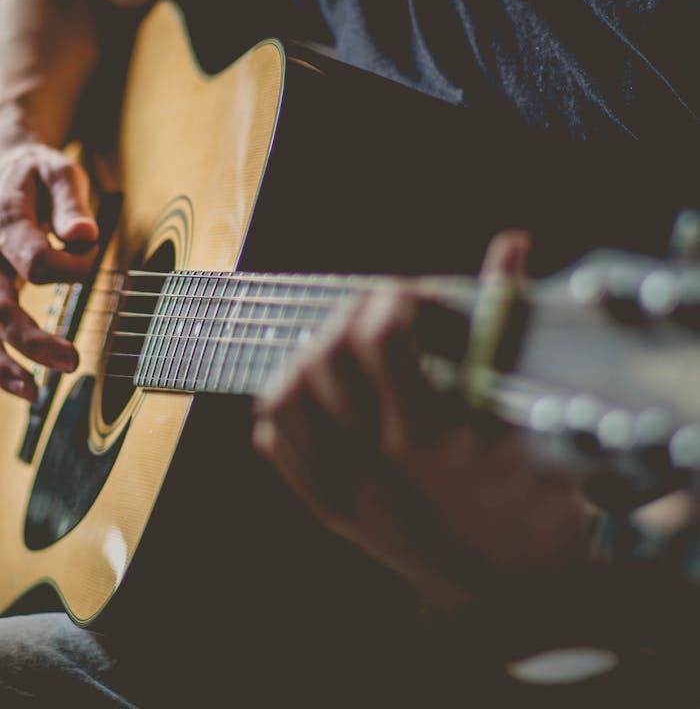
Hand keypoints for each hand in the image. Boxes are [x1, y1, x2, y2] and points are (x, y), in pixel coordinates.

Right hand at [0, 141, 97, 399]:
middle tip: (70, 362)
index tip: (88, 251)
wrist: (1, 167)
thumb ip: (70, 204)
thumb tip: (83, 235)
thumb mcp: (59, 172)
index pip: (38, 262)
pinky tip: (16, 382)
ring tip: (32, 393)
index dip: (73, 267)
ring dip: (2, 366)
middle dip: (31, 340)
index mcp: (3, 221)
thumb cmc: (36, 174)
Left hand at [253, 233, 591, 611]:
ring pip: (285, 400)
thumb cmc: (537, 504)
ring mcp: (345, 492)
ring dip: (312, 358)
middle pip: (323, 357)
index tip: (419, 301)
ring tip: (352, 350)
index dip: (396, 299)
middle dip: (352, 317)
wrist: (515, 595)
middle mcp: (375, 467)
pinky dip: (289, 407)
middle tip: (386, 316)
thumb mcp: (532, 416)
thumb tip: (511, 241)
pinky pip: (279, 446)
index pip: (377, 335)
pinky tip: (324, 395)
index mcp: (429, 438)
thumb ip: (509, 321)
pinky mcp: (333, 511)